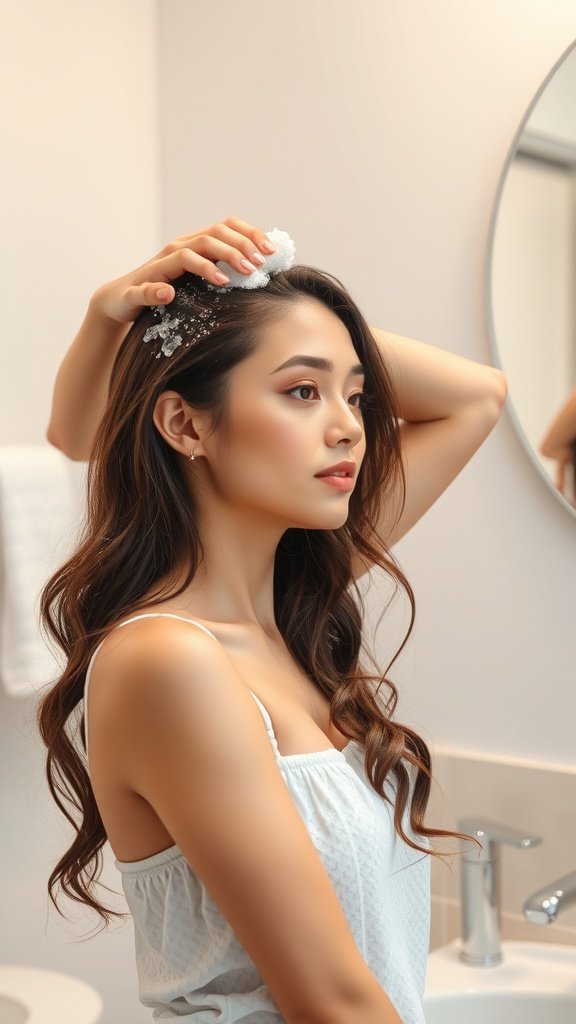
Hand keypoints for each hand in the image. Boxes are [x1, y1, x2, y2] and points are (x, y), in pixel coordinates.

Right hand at [90, 216, 275, 325]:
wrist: (122, 303)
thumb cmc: (168, 292)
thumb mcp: (200, 281)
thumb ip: (224, 271)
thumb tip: (261, 269)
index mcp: (195, 244)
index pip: (226, 227)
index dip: (250, 234)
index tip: (271, 252)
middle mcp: (178, 248)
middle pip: (213, 236)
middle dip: (238, 249)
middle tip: (257, 267)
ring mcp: (158, 266)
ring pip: (188, 253)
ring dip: (210, 263)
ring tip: (229, 279)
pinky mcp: (140, 288)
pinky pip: (151, 286)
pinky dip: (160, 289)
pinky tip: (172, 295)